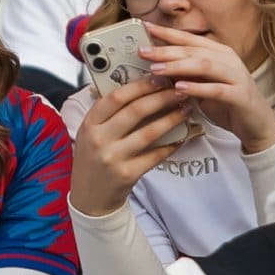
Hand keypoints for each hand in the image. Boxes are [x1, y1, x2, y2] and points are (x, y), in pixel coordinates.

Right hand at [70, 74, 191, 216]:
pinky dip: (171, 144)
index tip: (160, 77)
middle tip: (180, 90)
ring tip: (186, 109)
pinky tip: (182, 136)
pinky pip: (156, 155)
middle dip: (162, 97)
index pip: (116, 97)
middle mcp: (99, 139)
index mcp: (90, 123)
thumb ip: (109, 112)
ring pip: (149, 132)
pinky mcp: (127, 174)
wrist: (89, 197)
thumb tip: (139, 87)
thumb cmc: (93, 159)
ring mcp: (113, 157)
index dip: (141, 85)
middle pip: (136, 111)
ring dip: (172, 118)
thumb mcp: (92, 132)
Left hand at [138, 22, 274, 152]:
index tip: (146, 28)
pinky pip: (216, 89)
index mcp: (219, 53)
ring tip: (156, 69)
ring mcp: (236, 76)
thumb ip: (186, 75)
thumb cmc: (227, 104)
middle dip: (166, 50)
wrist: (257, 125)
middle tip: (144, 52)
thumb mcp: (202, 86)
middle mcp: (228, 60)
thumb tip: (157, 67)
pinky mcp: (240, 95)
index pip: (190, 39)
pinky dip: (197, 88)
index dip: (168, 33)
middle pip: (193, 50)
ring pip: (204, 65)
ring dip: (178, 66)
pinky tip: (180, 89)